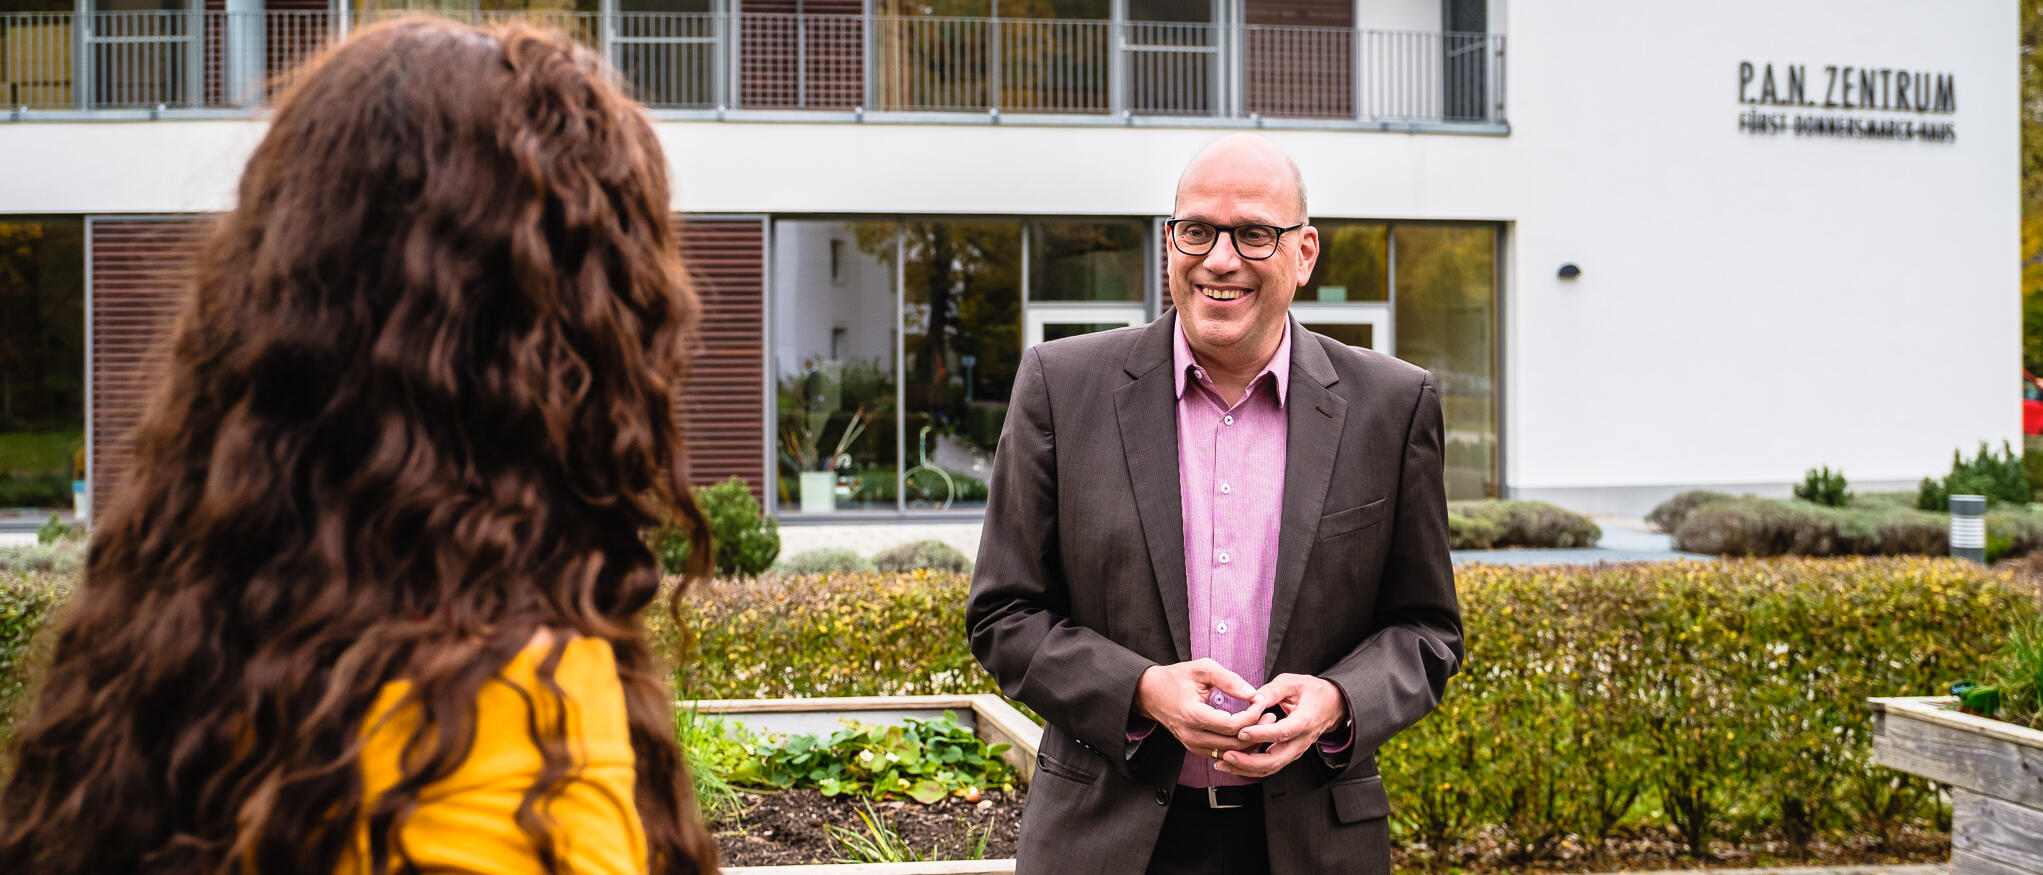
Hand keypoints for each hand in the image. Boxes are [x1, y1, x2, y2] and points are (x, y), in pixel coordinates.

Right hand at [1134, 659, 1264, 756]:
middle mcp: (1192, 735)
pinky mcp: (1195, 749)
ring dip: (1249, 740)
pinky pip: (1222, 753)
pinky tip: (1250, 732)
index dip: (1251, 715)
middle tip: (1271, 715)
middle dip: (1256, 730)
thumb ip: (1228, 679)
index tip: (1261, 700)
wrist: (1150, 693)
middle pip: (1233, 743)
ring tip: (1264, 723)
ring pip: (1230, 753)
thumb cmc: (1176, 678)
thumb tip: (1252, 693)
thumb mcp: (1202, 669)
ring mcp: (1192, 745)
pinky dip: (1238, 746)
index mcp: (1193, 715)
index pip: (1231, 725)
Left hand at [1217, 674, 1346, 777]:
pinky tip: (1232, 764)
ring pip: (1271, 768)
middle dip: (1248, 761)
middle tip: (1226, 755)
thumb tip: (1251, 698)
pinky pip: (1270, 766)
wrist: (1331, 705)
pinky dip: (1250, 768)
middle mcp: (1301, 741)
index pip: (1282, 732)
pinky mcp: (1288, 754)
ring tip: (1222, 763)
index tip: (1241, 732)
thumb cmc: (1312, 692)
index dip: (1261, 734)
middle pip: (1276, 760)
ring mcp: (1295, 751)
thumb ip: (1271, 691)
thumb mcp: (1292, 683)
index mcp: (1305, 721)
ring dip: (1246, 768)